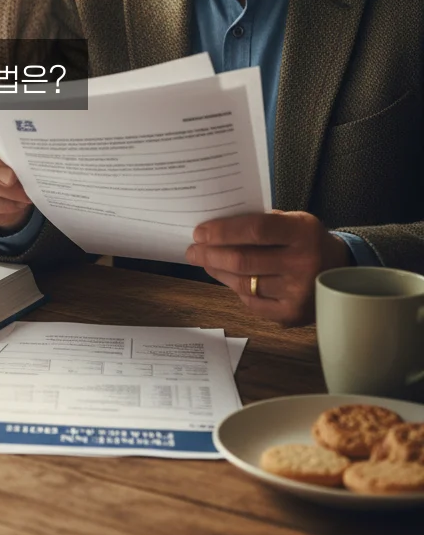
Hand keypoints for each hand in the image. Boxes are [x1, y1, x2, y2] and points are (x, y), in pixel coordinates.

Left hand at [185, 210, 350, 325]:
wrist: (342, 272)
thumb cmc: (305, 240)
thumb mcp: (292, 220)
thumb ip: (259, 221)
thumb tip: (213, 227)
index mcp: (303, 232)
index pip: (255, 230)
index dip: (222, 231)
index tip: (199, 232)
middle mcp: (303, 263)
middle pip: (243, 260)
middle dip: (210, 254)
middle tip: (192, 250)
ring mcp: (298, 293)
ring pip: (243, 282)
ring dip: (218, 271)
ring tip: (205, 261)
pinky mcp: (292, 315)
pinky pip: (251, 302)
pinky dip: (235, 288)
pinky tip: (227, 277)